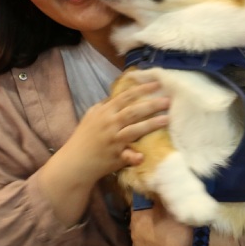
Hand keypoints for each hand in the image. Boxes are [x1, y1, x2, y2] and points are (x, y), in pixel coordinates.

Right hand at [36, 79, 168, 226]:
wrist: (75, 161)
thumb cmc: (83, 138)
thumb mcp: (90, 117)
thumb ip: (103, 107)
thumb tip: (115, 97)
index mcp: (104, 112)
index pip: (126, 97)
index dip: (142, 89)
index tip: (157, 84)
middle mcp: (109, 123)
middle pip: (134, 111)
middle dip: (152, 104)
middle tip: (169, 100)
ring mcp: (113, 140)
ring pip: (135, 129)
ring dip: (152, 124)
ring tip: (167, 119)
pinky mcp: (115, 155)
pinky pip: (127, 155)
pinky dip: (134, 156)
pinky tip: (142, 156)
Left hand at [130, 202, 192, 245]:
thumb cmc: (178, 222)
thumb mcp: (167, 204)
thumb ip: (157, 198)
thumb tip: (153, 192)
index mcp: (136, 219)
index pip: (136, 210)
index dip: (146, 209)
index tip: (154, 208)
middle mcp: (134, 236)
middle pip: (138, 227)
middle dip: (146, 225)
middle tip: (160, 223)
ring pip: (142, 244)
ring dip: (149, 241)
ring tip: (162, 238)